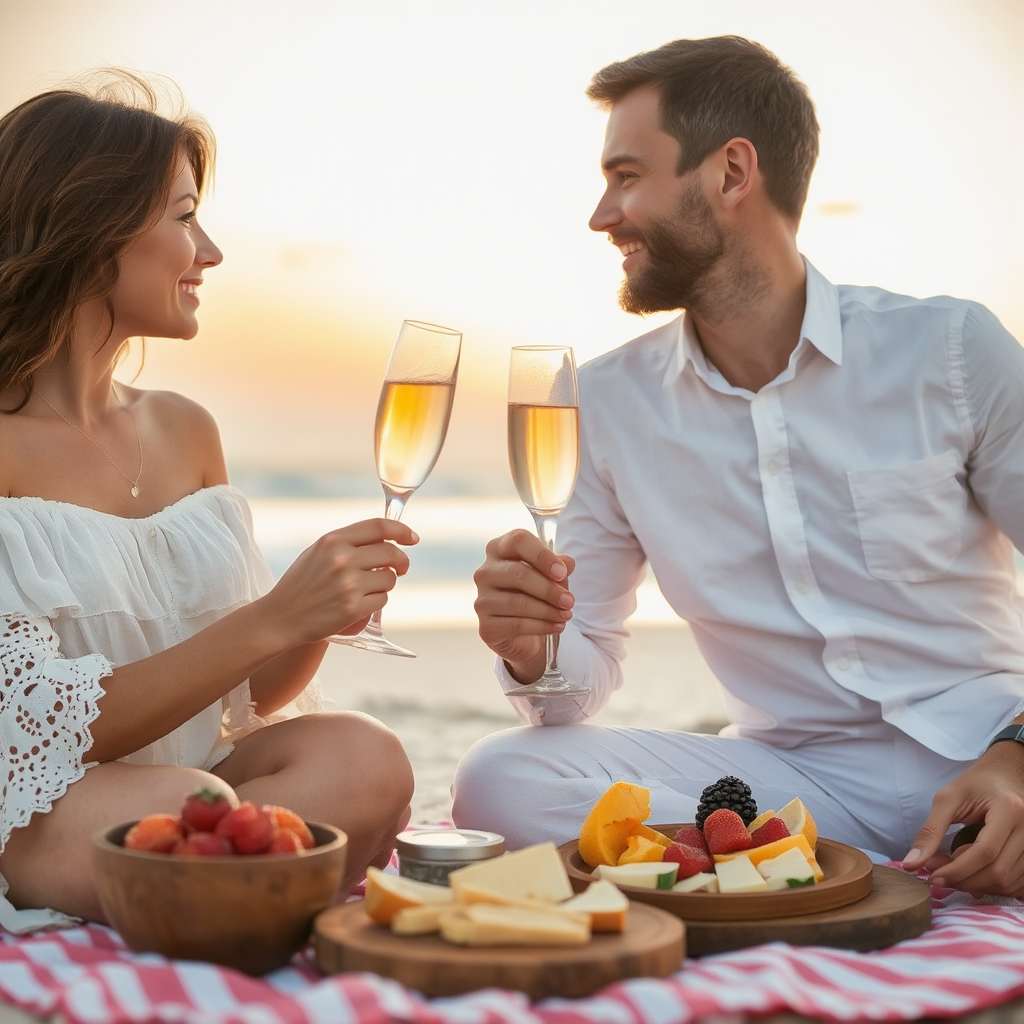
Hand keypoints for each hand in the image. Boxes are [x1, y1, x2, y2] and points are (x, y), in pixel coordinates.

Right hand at [261, 519, 417, 645]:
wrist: (281, 617)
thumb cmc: (302, 584)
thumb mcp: (318, 552)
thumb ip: (348, 542)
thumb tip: (386, 538)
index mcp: (333, 540)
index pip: (379, 526)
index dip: (401, 530)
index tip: (412, 538)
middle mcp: (342, 559)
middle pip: (391, 552)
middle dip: (401, 561)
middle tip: (401, 568)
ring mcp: (348, 584)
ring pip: (389, 578)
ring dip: (385, 583)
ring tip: (367, 589)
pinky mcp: (353, 608)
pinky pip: (383, 600)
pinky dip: (377, 601)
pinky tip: (360, 603)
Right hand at [473, 528, 575, 681]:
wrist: (525, 633)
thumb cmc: (537, 595)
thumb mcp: (552, 576)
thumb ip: (559, 567)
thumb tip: (566, 563)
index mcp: (499, 549)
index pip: (518, 540)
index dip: (542, 555)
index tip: (562, 572)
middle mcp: (485, 572)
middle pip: (518, 573)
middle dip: (549, 589)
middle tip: (569, 601)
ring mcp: (482, 600)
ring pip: (518, 603)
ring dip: (548, 611)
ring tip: (566, 615)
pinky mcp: (486, 627)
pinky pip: (516, 625)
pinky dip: (541, 626)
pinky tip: (556, 626)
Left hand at [902, 742, 1023, 896]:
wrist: (1005, 775)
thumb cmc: (976, 784)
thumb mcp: (948, 799)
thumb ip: (930, 831)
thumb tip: (912, 864)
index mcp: (1008, 810)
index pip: (985, 851)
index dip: (958, 870)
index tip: (932, 876)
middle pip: (998, 871)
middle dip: (964, 879)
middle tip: (937, 873)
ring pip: (1008, 882)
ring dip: (976, 884)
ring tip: (952, 869)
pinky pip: (1017, 883)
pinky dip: (992, 885)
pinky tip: (973, 873)